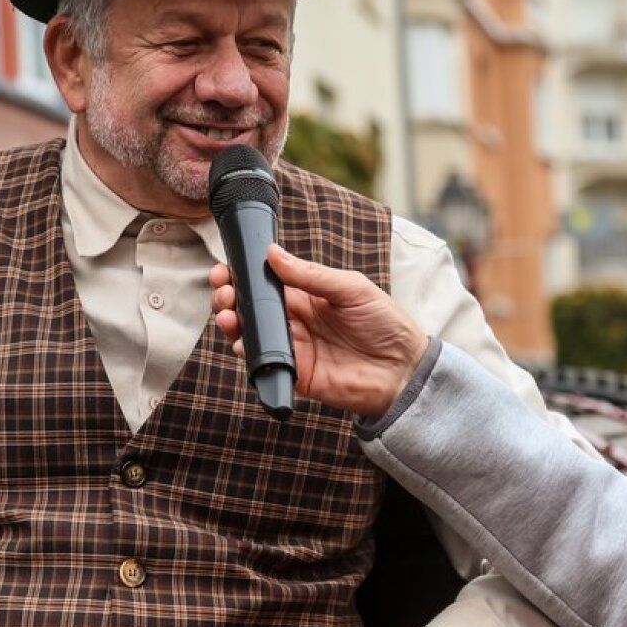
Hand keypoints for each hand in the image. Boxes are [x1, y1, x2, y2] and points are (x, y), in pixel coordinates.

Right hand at [209, 243, 427, 417]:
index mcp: (307, 295)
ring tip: (226, 315)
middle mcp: (295, 320)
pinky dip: (247, 353)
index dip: (243, 275)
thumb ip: (311, 275)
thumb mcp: (351, 289)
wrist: (404, 369)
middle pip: (251, 307)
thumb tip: (273, 253)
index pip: (266, 282)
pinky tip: (241, 342)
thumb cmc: (385, 323)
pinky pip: (263, 364)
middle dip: (230, 297)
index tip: (224, 269)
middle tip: (223, 292)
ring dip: (232, 323)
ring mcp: (293, 347)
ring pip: (251, 334)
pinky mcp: (295, 373)